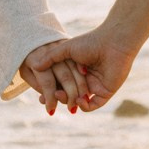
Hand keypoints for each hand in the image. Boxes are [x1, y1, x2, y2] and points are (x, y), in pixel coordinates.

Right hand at [26, 27, 141, 112]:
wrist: (113, 42)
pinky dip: (84, 106)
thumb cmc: (91, 42)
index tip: (40, 95)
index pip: (61, 85)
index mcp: (76, 70)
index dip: (50, 91)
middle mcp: (85, 80)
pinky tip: (78, 99)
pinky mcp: (105, 92)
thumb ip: (50, 58)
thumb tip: (34, 66)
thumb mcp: (66, 49)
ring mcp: (95, 87)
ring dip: (68, 101)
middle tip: (47, 97)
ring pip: (79, 101)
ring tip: (60, 94)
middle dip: (57, 97)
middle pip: (68, 95)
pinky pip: (93, 105)